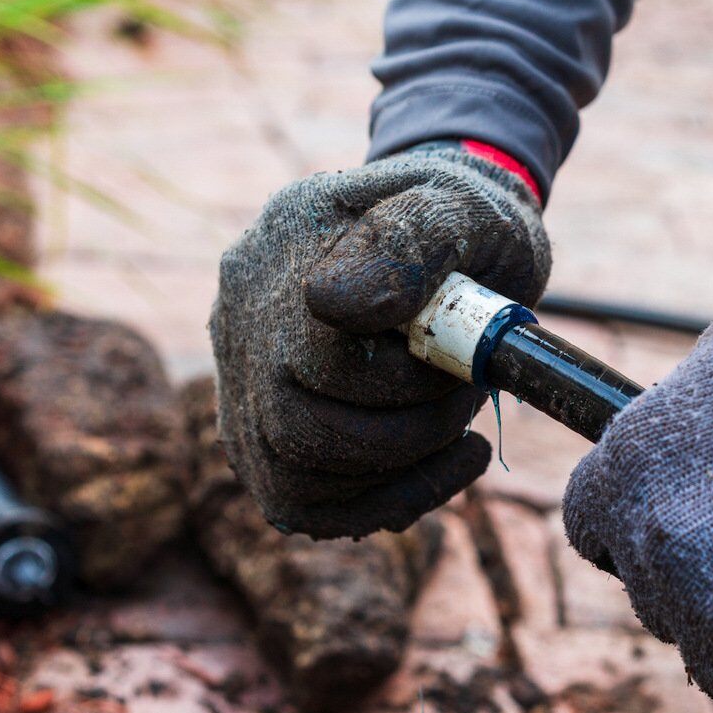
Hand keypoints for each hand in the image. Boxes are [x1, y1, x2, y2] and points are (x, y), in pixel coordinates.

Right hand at [211, 143, 549, 538]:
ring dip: (397, 470)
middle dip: (406, 435)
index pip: (309, 355)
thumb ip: (407, 241)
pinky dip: (382, 501)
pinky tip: (442, 465)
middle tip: (464, 398)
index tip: (465, 361)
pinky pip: (298, 502)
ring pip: (291, 478)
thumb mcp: (462, 210)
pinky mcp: (261, 429)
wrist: (465, 242)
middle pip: (293, 430)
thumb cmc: (469, 227)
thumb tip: (331, 305)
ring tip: (455, 424)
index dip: (402, 383)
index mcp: (284, 243)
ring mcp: (242, 375)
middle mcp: (243, 310)